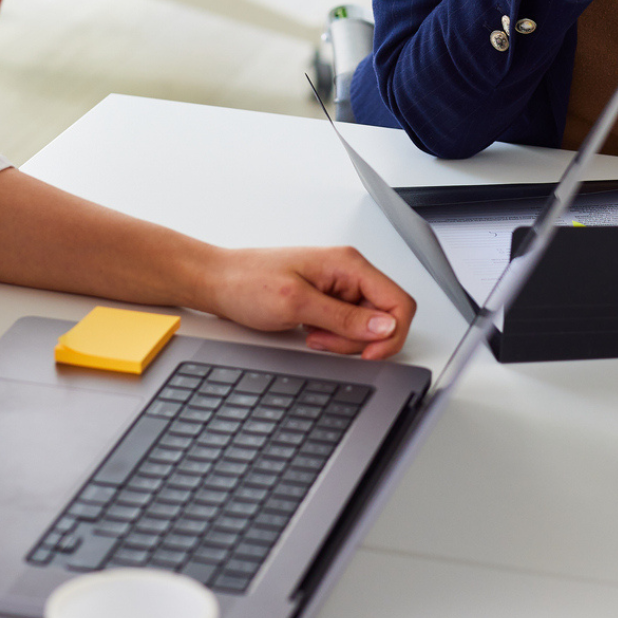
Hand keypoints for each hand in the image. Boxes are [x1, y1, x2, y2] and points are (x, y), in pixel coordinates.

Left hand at [198, 247, 416, 359]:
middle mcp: (348, 272)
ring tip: (312, 334)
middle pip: (384, 317)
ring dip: (343, 340)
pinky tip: (310, 333)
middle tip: (325, 341)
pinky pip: (347, 326)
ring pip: (366, 326)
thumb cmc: (247, 282)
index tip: (369, 353)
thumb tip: (384, 327)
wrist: (219, 282)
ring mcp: (339, 286)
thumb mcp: (296, 303)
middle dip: (358, 339)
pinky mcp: (328, 300)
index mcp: (348, 264)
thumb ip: (344, 317)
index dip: (392, 334)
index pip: (398, 302)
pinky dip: (332, 338)